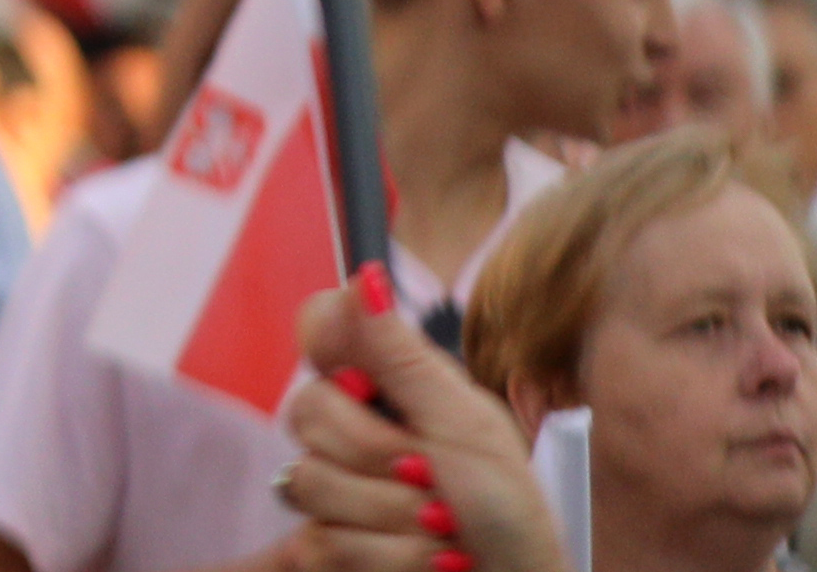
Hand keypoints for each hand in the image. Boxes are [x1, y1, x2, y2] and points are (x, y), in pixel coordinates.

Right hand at [280, 273, 552, 571]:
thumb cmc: (510, 512)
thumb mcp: (467, 426)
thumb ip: (403, 357)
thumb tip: (366, 274)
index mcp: (389, 385)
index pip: (320, 327)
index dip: (328, 345)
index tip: (369, 384)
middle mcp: (353, 428)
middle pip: (307, 413)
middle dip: (378, 459)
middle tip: (434, 478)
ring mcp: (337, 487)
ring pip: (308, 483)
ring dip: (390, 519)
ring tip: (442, 534)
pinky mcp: (327, 544)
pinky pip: (318, 542)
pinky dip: (384, 558)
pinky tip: (425, 561)